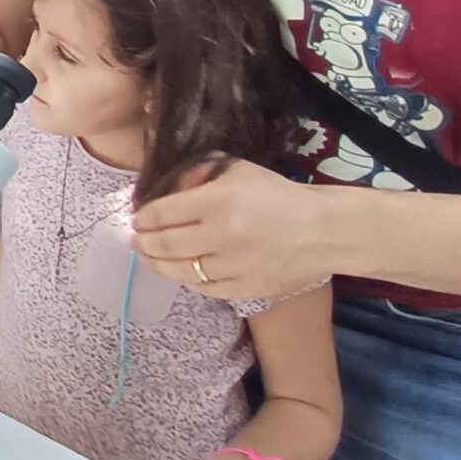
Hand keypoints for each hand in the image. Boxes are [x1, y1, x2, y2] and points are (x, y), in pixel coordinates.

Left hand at [133, 160, 336, 301]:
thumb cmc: (278, 195)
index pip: (161, 213)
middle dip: (143, 243)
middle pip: (164, 245)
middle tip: (136, 240)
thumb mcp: (238, 171)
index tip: (137, 219)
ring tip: (150, 257)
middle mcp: (221, 235)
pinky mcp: (247, 288)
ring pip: (181, 271)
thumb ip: (200, 174)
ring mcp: (234, 265)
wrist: (324, 230)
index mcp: (216, 201)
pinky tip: (181, 272)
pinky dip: (188, 280)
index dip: (143, 218)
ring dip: (158, 265)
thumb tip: (167, 187)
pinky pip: (206, 288)